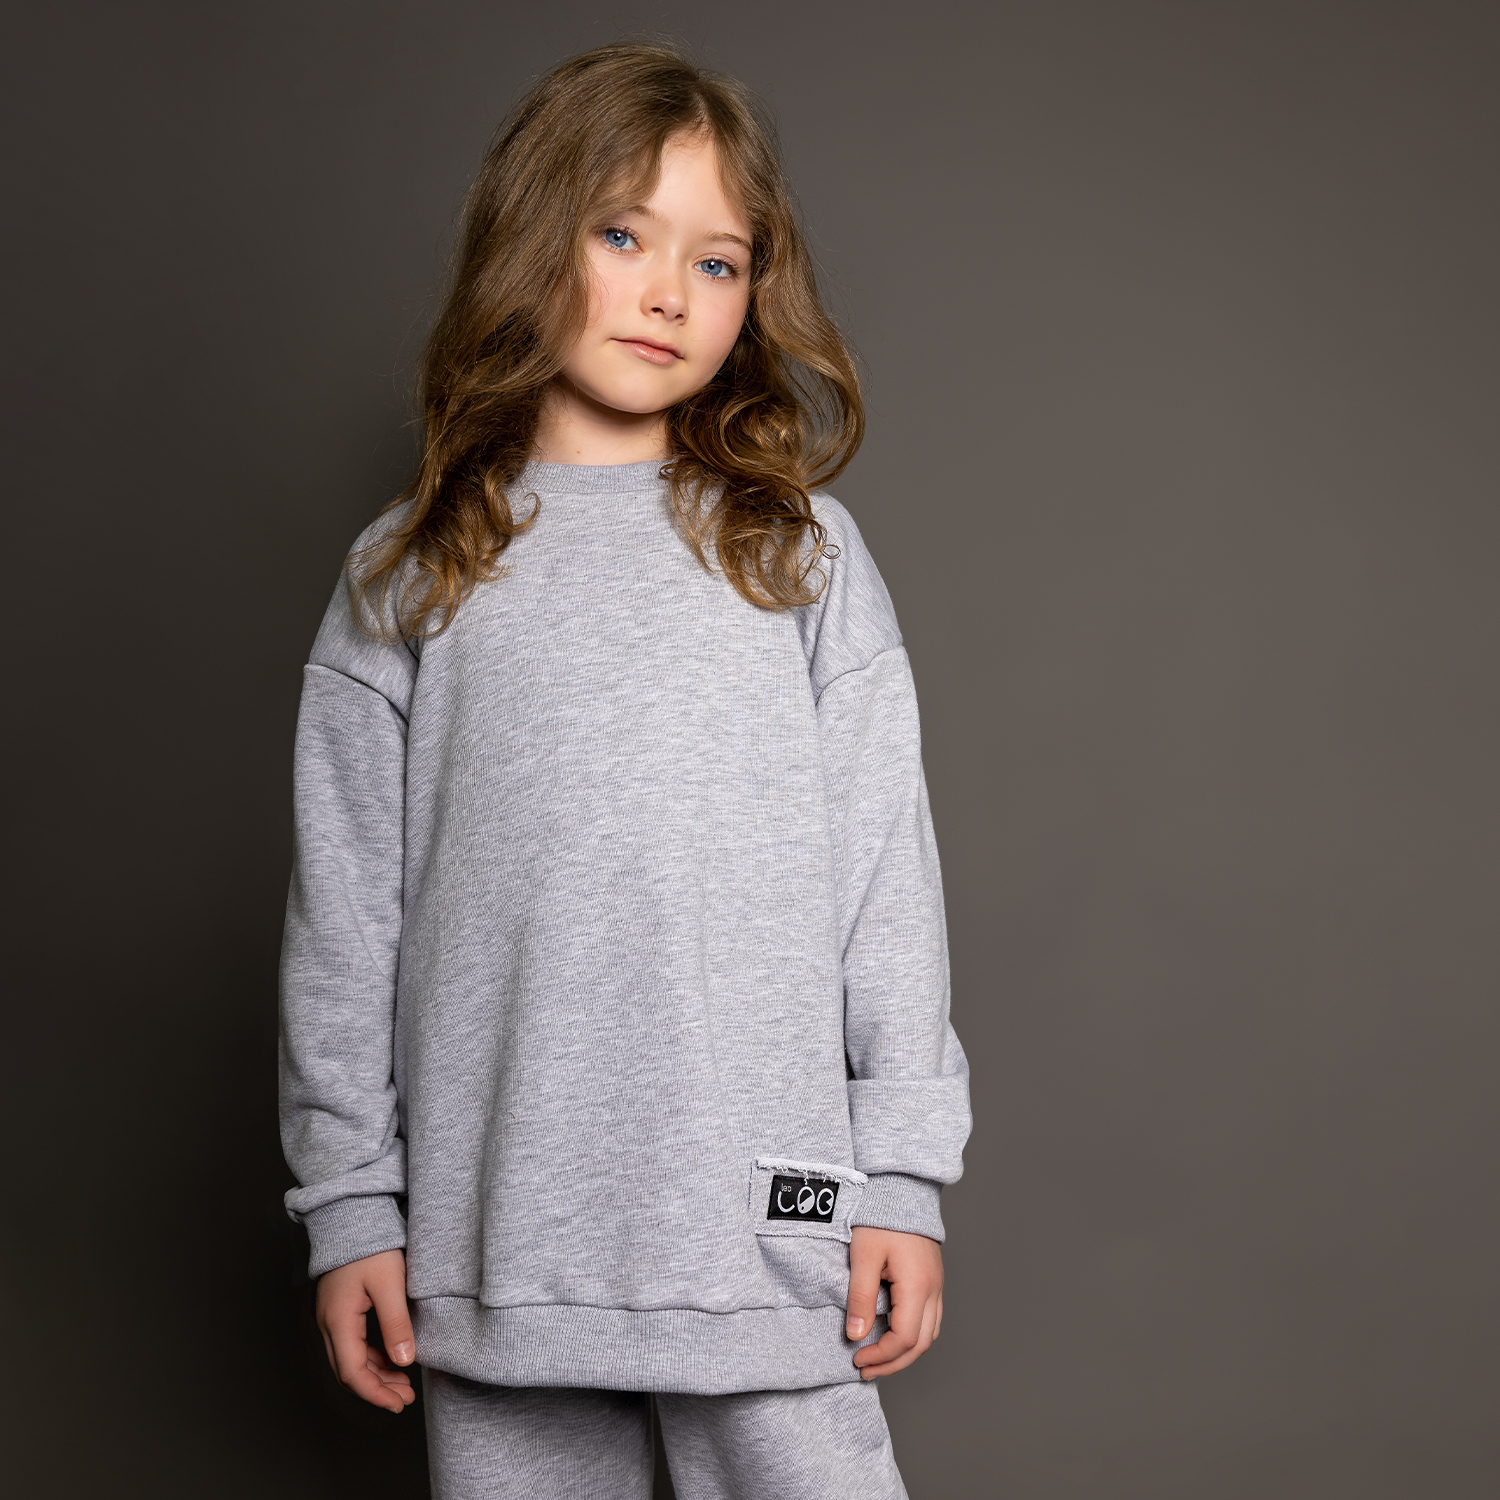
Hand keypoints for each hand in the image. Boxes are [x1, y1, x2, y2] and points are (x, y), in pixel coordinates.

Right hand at [315, 1248, 417, 1411]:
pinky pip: (352, 1342)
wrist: (353, 1215)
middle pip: (349, 1370)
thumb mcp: (390, 1284)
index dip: (375, 1393)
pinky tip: (392, 1358)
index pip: (352, 1372)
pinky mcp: (339, 1308)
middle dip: (377, 1388)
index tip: (398, 1404)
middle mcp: (328, 1323)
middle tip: (405, 1399)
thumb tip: (405, 1362)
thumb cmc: (371, 1245)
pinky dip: (372, 1356)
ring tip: (403, 1383)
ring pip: (350, 1358)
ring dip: (375, 1373)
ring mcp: (332, 1316)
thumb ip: (396, 1324)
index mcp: (338, 1321)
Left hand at [846, 1226, 943, 1378]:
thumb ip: (860, 1297)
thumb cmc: (880, 1216)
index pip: (904, 1338)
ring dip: (905, 1352)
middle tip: (866, 1369)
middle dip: (893, 1363)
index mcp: (917, 1285)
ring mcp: (937, 1285)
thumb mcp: (863, 1256)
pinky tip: (892, 1335)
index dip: (881, 1356)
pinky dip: (913, 1335)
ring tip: (878, 1359)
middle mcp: (933, 1289)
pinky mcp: (933, 1279)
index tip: (857, 1358)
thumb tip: (856, 1335)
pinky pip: (930, 1319)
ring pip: (929, 1334)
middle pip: (920, 1344)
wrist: (901, 1188)